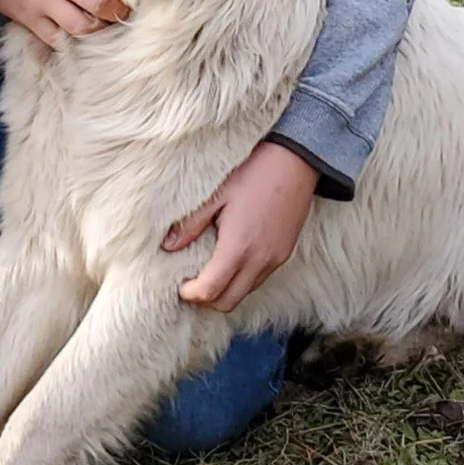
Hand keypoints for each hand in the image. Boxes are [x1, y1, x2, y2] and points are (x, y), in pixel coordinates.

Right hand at [0, 0, 131, 48]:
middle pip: (100, 7)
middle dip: (115, 12)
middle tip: (121, 11)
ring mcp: (45, 4)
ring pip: (81, 27)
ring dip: (94, 28)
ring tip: (99, 24)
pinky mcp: (30, 18)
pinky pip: (54, 38)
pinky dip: (66, 40)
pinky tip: (73, 38)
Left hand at [162, 139, 316, 312]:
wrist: (295, 161)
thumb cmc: (253, 173)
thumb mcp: (215, 195)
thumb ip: (190, 224)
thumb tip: (168, 246)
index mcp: (238, 248)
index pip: (210, 291)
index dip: (190, 294)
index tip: (179, 285)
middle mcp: (259, 261)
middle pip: (228, 302)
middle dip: (206, 300)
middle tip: (191, 284)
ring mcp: (275, 259)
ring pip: (245, 292)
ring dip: (225, 290)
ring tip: (209, 271)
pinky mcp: (284, 254)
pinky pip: (259, 279)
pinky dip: (242, 279)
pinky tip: (231, 260)